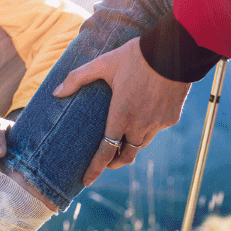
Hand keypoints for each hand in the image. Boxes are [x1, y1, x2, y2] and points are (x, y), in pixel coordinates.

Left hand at [52, 36, 191, 185]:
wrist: (175, 49)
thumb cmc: (136, 56)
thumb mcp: (104, 63)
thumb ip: (78, 78)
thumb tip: (56, 92)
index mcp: (121, 116)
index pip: (105, 152)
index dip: (95, 169)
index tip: (86, 181)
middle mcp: (140, 125)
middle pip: (126, 156)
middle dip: (114, 162)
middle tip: (106, 161)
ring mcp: (157, 123)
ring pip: (141, 145)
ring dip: (131, 147)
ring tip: (123, 140)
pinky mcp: (171, 118)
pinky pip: (156, 129)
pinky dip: (148, 129)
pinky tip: (144, 115)